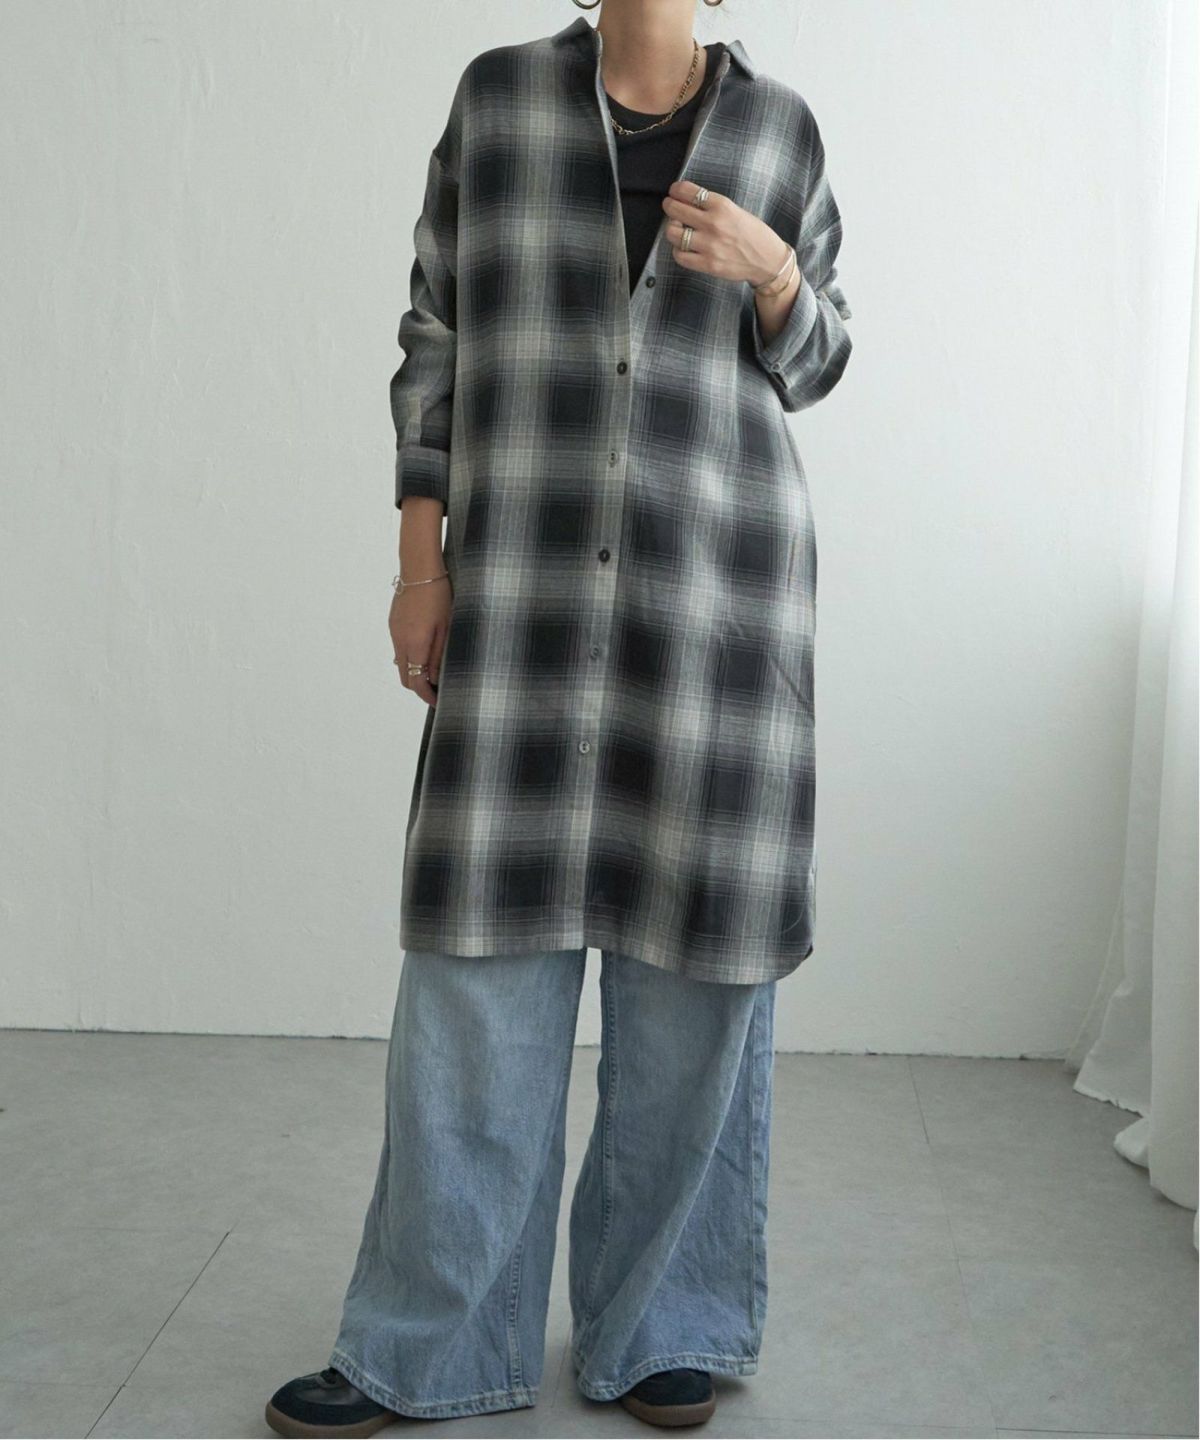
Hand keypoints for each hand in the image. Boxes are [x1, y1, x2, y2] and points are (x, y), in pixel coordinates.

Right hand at [389, 573, 451, 707]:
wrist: (419, 569)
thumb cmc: (438, 595)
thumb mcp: (446, 627)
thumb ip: (438, 655)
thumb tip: (434, 678)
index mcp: (415, 644)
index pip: (416, 682)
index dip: (426, 696)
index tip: (437, 701)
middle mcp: (400, 641)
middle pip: (405, 676)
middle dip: (419, 687)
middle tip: (437, 689)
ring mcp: (394, 632)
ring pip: (400, 663)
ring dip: (414, 671)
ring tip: (433, 670)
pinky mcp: (393, 624)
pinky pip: (398, 648)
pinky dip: (409, 656)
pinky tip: (424, 650)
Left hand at [661, 179, 792, 286]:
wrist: (767, 260)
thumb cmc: (753, 234)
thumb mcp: (736, 210)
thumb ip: (713, 206)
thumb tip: (689, 202)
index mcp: (722, 206)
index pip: (689, 192)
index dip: (676, 190)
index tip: (674, 191)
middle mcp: (713, 223)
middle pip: (676, 210)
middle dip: (669, 206)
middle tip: (670, 207)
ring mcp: (709, 245)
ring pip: (673, 233)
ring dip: (672, 229)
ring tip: (678, 228)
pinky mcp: (707, 264)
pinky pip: (680, 256)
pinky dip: (677, 250)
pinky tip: (684, 247)